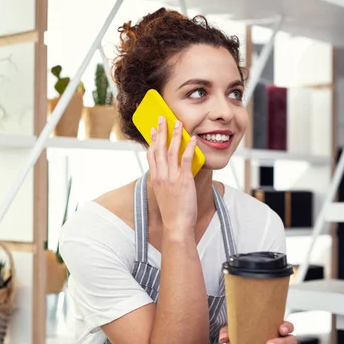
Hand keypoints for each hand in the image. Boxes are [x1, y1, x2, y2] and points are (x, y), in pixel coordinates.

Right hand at [147, 116, 197, 233]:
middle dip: (160, 131)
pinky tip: (193, 139)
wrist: (176, 226)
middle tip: (162, 118)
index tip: (152, 130)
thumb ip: (166, 183)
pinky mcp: (183, 181)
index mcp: (155, 179)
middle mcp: (161, 176)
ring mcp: (172, 178)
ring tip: (177, 122)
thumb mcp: (164, 195)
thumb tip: (171, 174)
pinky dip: (189, 148)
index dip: (152, 141)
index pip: (151, 155)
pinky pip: (186, 160)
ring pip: (171, 151)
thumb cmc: (172, 213)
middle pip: (159, 149)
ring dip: (175, 135)